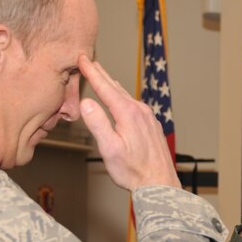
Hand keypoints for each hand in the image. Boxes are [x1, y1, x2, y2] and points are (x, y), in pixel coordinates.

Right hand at [78, 56, 180, 190]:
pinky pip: (134, 104)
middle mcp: (140, 111)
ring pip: (126, 96)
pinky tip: (121, 99)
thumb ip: (98, 124)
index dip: (91, 72)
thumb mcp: (109, 149)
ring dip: (112, 84)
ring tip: (102, 75)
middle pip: (116, 88)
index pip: (104, 88)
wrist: (159, 183)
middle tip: (89, 60)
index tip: (82, 58)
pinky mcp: (152, 125)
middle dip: (101, 74)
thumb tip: (86, 102)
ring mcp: (148, 117)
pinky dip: (123, 97)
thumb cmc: (133, 170)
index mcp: (127, 113)